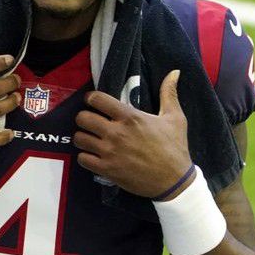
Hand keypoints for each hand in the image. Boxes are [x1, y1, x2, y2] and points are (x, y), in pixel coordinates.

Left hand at [73, 70, 192, 197]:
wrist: (174, 181)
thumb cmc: (174, 147)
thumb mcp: (175, 118)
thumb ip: (169, 93)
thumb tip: (174, 72)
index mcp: (130, 117)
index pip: (97, 99)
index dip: (91, 98)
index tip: (93, 102)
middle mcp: (116, 133)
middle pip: (82, 118)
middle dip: (84, 118)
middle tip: (91, 122)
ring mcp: (110, 152)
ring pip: (79, 138)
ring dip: (83, 137)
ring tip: (91, 138)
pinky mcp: (107, 170)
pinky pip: (82, 159)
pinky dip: (85, 156)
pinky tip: (93, 155)